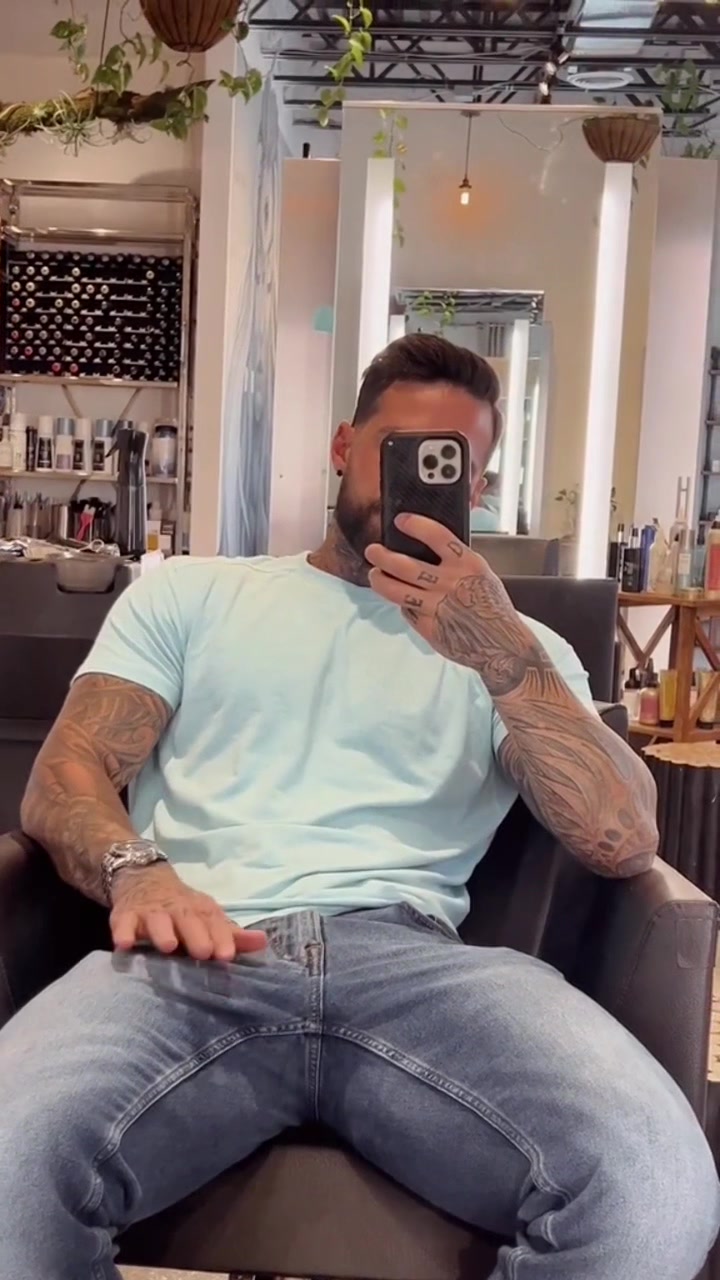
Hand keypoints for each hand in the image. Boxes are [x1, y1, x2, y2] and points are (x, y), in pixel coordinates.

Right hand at [110, 863, 266, 961]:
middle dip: (196, 935)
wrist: (143, 878)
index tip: (228, 955)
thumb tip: (264, 942)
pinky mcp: (125, 915)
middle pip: (188, 919)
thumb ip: (233, 935)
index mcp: (201, 910)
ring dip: (163, 932)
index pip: (214, 921)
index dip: (222, 937)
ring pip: (157, 920)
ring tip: (168, 946)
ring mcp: (151, 911)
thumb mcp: (208, 918)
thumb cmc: (183, 909)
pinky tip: (124, 944)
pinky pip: (122, 923)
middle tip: (204, 953)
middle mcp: (177, 908)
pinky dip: (122, 932)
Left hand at [365, 514, 517, 672]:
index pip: (437, 536)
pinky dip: (404, 605)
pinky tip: (404, 601)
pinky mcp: (429, 628)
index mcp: (468, 564)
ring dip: (380, 581)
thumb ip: (457, 562)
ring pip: (397, 591)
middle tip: (372, 551)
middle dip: (382, 556)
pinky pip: (408, 612)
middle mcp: (450, 583)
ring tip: (375, 575)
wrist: (503, 646)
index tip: (400, 520)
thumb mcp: (482, 575)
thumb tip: (426, 549)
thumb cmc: (493, 607)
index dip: (415, 526)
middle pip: (405, 565)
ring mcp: (437, 607)